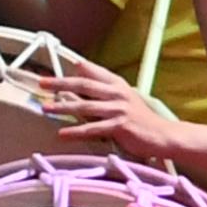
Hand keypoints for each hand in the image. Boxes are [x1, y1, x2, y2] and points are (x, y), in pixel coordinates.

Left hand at [37, 66, 193, 160]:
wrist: (164, 135)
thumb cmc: (142, 119)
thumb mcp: (124, 97)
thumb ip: (104, 86)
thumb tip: (81, 70)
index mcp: (118, 85)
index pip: (93, 73)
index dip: (72, 71)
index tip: (52, 70)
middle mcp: (118, 94)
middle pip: (84, 85)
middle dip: (61, 84)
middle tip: (42, 83)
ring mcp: (119, 110)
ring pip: (85, 107)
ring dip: (63, 108)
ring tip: (46, 109)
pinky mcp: (119, 126)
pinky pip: (93, 129)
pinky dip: (76, 132)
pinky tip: (62, 134)